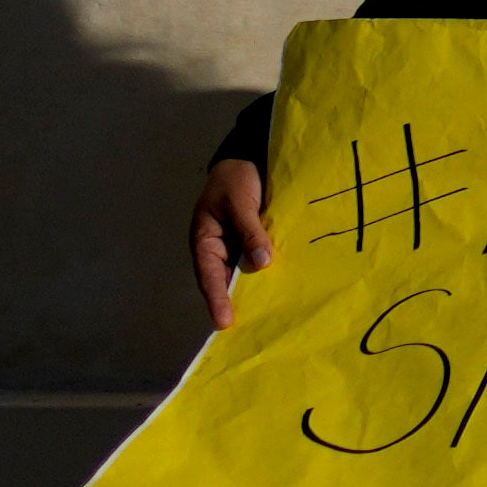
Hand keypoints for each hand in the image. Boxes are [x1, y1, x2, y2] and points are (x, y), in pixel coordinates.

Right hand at [190, 141, 274, 328]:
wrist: (250, 156)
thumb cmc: (236, 178)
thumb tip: (261, 262)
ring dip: (254, 290)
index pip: (209, 276)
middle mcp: (219, 248)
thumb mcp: (239, 202)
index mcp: (205, 240)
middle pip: (226, 280)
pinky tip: (281, 288)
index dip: (217, 299)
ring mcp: (237, 246)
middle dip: (235, 303)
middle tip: (249, 330)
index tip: (225, 322)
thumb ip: (250, 230)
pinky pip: (258, 261)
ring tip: (267, 317)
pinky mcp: (255, 242)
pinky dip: (266, 274)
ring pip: (244, 273)